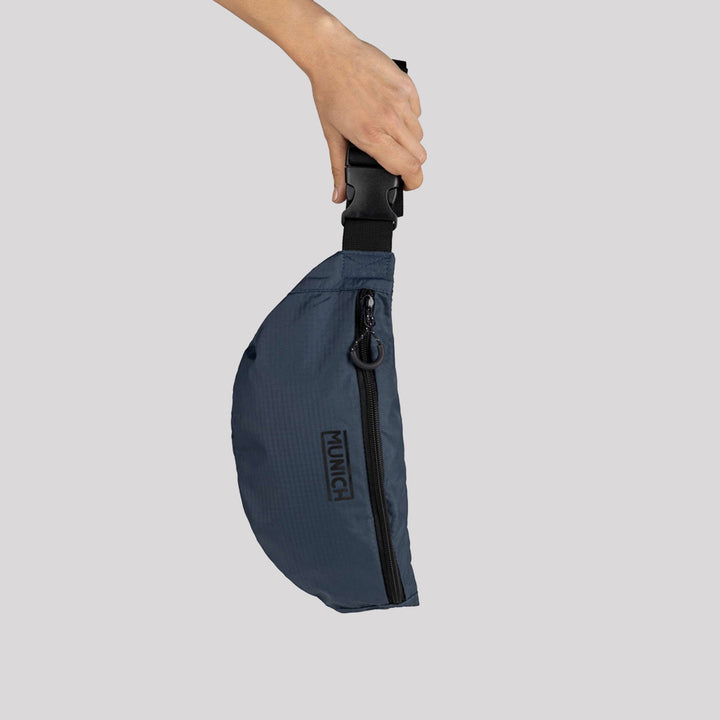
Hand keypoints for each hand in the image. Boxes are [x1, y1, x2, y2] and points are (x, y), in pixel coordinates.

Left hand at [304, 20, 425, 202]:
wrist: (332, 55)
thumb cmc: (330, 92)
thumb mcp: (332, 136)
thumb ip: (339, 170)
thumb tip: (339, 195)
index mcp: (372, 135)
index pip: (408, 167)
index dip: (411, 181)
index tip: (406, 183)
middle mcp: (390, 119)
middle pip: (419, 155)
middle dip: (410, 162)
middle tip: (396, 158)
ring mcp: (401, 101)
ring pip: (419, 134)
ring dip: (408, 139)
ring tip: (389, 130)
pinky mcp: (407, 86)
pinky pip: (418, 111)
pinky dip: (409, 117)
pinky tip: (391, 110)